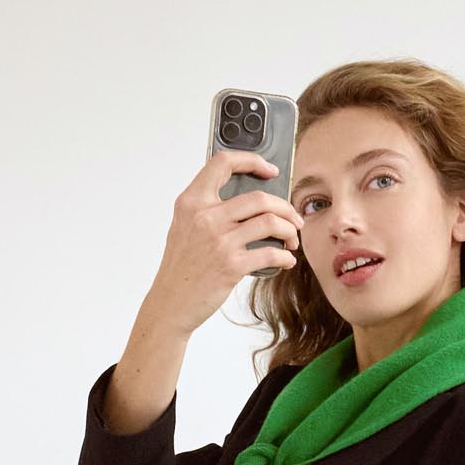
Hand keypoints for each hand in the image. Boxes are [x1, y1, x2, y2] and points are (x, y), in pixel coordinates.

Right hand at [146, 149, 304, 338]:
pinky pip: (270, 254)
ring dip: (289, 230)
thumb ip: (207, 208)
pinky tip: (286, 260)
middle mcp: (205, 217)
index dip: (252, 161)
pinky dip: (285, 257)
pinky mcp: (231, 265)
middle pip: (259, 197)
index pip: (223, 163)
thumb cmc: (180, 268)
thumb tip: (247, 202)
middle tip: (294, 218)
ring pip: (270, 222)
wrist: (170, 304)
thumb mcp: (184, 227)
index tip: (270, 170)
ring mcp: (219, 241)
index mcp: (192, 202)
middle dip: (285, 207)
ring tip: (292, 239)